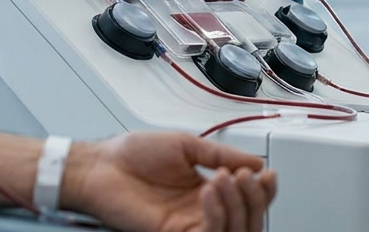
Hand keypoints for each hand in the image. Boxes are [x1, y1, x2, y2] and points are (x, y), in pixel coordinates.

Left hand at [63, 132, 276, 231]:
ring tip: (227, 176)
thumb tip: (254, 162)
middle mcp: (201, 210)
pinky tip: (209, 190)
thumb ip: (220, 154)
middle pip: (246, 218)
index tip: (267, 173)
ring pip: (232, 229)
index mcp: (207, 188)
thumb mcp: (186, 144)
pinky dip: (215, 214)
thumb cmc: (132, 153)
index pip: (245, 197)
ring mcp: (188, 224)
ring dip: (236, 203)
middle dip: (255, 197)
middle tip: (246, 174)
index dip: (263, 189)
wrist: (101, 165)